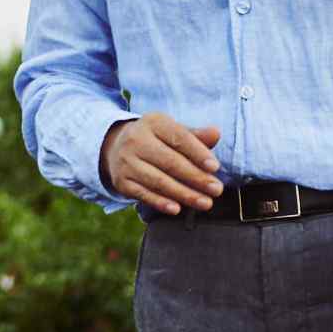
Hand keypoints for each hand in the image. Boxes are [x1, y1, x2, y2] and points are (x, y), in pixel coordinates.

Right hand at [100, 113, 223, 213]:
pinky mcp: (121, 181)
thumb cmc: (155, 140)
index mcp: (153, 123)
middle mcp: (136, 140)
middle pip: (170, 162)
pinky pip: (143, 194)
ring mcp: (126, 161)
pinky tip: (177, 209)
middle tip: (216, 189)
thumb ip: (195, 136)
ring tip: (205, 202)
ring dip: (184, 194)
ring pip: (158, 181)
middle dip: (196, 177)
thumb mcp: (173, 132)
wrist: (116, 148)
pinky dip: (161, 203)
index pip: (179, 138)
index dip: (198, 153)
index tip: (215, 167)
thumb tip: (216, 134)